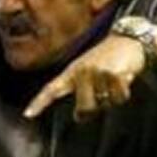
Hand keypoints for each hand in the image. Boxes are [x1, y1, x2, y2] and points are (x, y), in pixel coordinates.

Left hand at [24, 34, 145, 121]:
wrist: (127, 40)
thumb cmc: (107, 59)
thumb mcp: (88, 70)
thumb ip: (81, 92)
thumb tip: (80, 117)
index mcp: (71, 72)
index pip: (51, 89)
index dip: (39, 103)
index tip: (28, 115)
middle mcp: (81, 72)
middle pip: (84, 108)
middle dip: (94, 109)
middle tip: (102, 96)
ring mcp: (97, 73)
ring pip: (104, 104)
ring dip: (112, 98)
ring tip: (113, 82)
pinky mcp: (113, 74)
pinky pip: (119, 98)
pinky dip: (124, 93)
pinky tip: (124, 79)